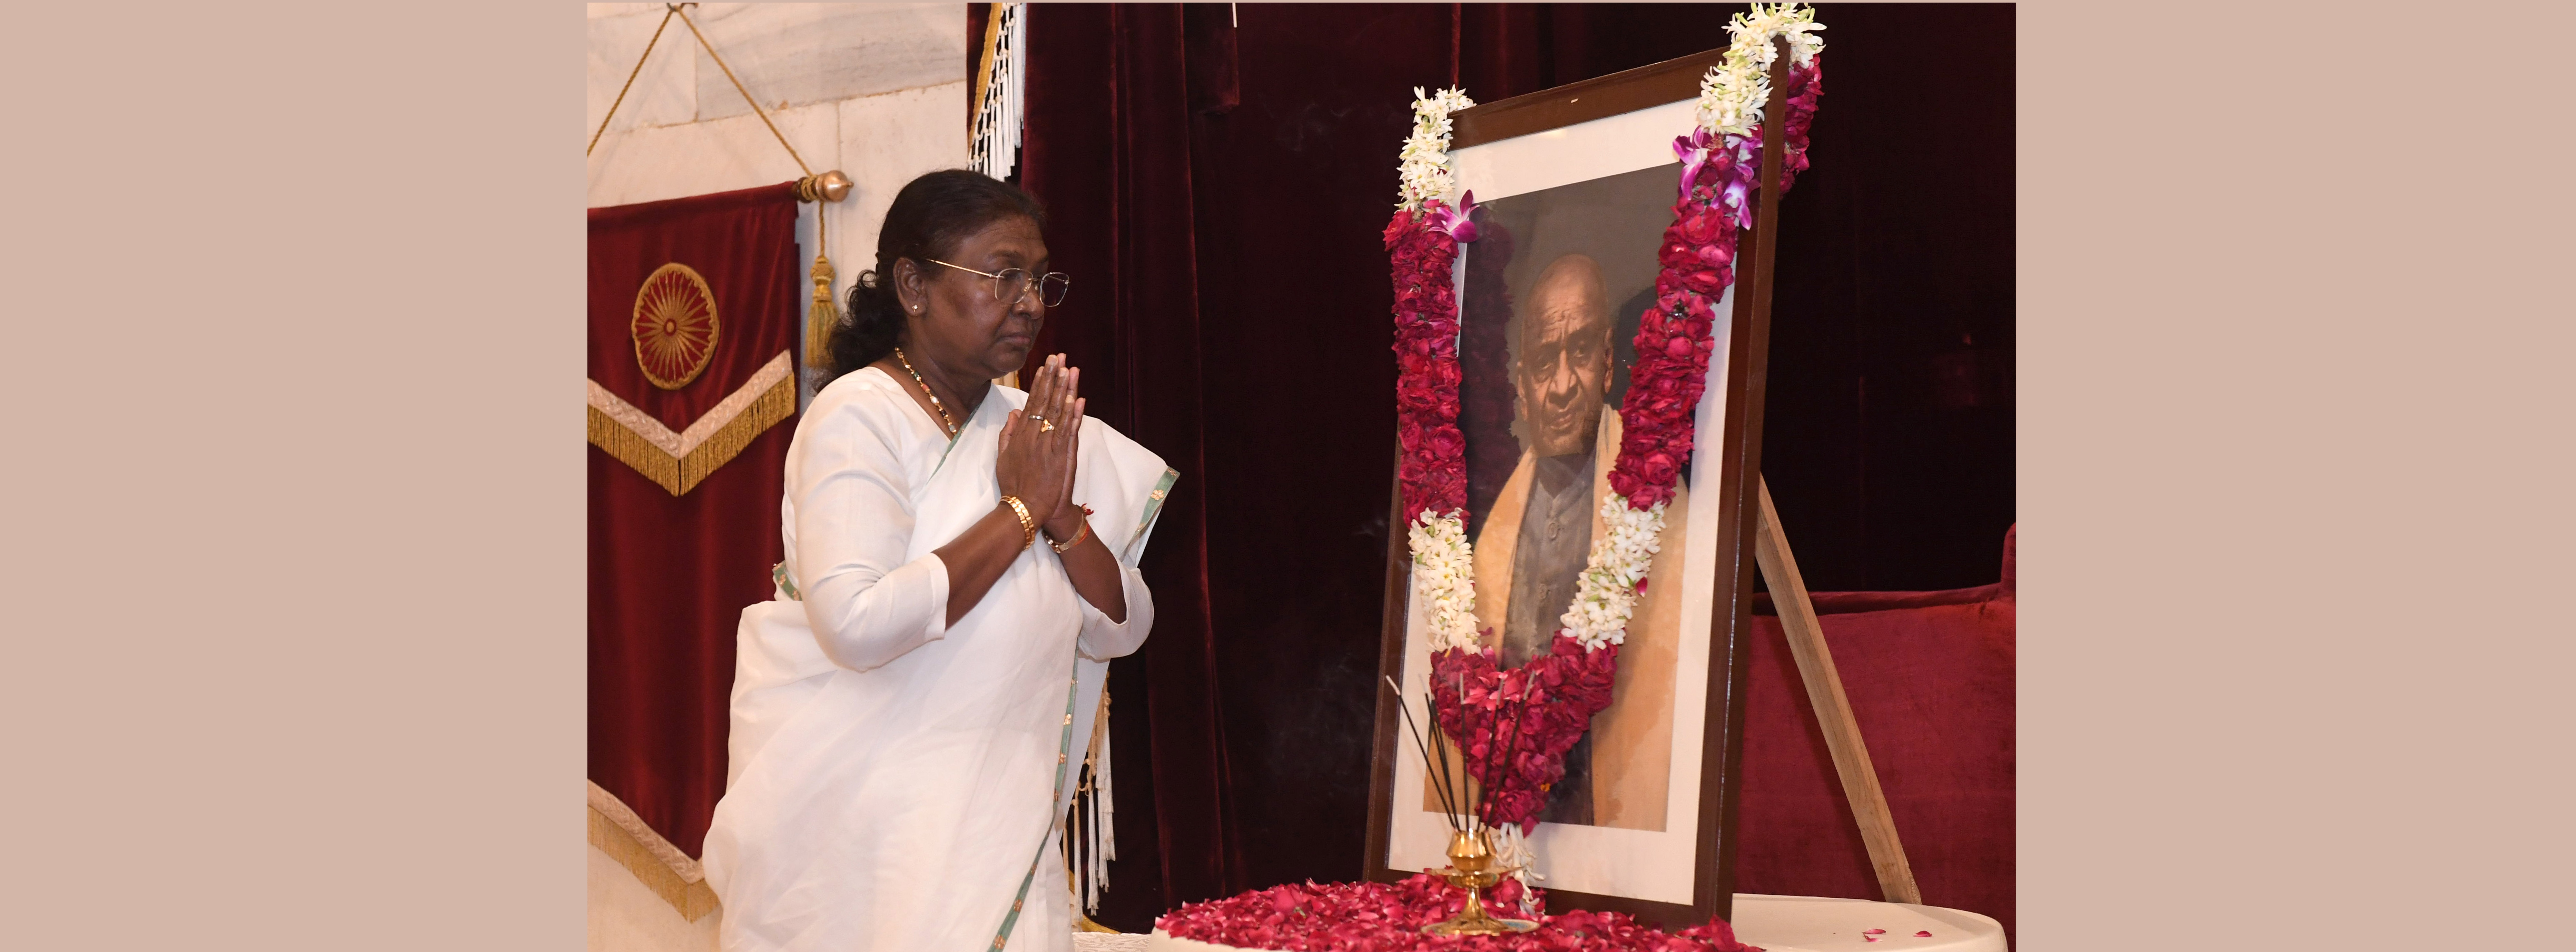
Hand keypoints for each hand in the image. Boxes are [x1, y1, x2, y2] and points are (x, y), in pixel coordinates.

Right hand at [996, 354, 1084, 535]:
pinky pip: (1067, 431)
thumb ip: (1007, 433)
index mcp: (1021, 435)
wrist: (1024, 509)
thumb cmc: (1015, 486)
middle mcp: (1033, 436)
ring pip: (1056, 412)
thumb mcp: (1003, 457)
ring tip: (1070, 369)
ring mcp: (1046, 445)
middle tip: (1059, 357)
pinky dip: (1073, 415)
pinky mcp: (1059, 456)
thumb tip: (1013, 413)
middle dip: (1052, 377)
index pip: (1031, 403)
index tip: (1045, 365)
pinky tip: (1077, 399)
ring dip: (1064, 389)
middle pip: (1044, 401)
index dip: (1039, 383)